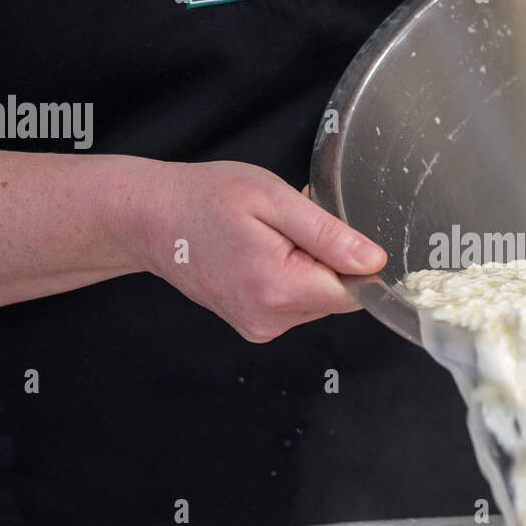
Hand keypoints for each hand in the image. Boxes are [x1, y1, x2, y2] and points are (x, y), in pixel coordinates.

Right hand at [129, 160, 385, 341]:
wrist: (152, 219)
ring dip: (308, 268)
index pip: (354, 292)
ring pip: (318, 300)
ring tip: (270, 238)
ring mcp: (259, 327)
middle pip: (336, 297)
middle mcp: (269, 319)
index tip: (328, 232)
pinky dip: (290, 277)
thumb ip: (329, 235)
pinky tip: (262, 254)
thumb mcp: (274, 199)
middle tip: (287, 227)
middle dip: (326, 259)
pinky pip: (296, 303)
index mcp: (278, 288)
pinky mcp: (254, 325)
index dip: (354, 260)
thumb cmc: (205, 199)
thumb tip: (374, 262)